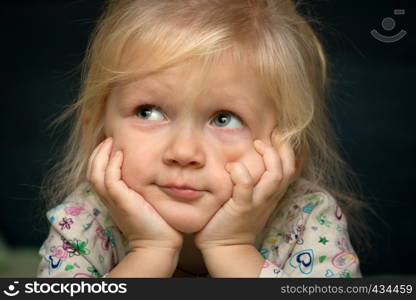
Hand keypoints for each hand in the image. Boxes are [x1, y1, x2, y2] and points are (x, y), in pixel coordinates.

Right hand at [87, 137, 182, 250]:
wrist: (158, 243)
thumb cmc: (156, 222)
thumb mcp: (144, 200)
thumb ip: (140, 186)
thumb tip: (151, 169)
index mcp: (112, 198)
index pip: (97, 174)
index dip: (100, 158)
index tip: (110, 144)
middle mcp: (109, 199)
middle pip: (91, 171)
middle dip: (97, 152)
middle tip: (108, 138)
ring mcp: (113, 200)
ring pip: (95, 173)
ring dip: (101, 155)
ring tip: (111, 141)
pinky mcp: (121, 201)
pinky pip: (110, 179)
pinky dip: (112, 164)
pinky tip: (121, 153)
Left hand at [194, 132, 296, 249]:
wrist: (225, 247)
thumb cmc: (233, 218)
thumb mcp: (250, 198)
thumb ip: (253, 180)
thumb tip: (246, 156)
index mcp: (272, 193)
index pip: (291, 169)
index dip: (290, 150)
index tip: (279, 133)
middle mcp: (269, 197)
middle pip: (288, 169)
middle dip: (284, 147)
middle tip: (272, 132)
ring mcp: (257, 202)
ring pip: (275, 176)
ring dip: (268, 156)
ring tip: (257, 143)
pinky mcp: (241, 208)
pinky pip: (246, 186)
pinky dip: (240, 173)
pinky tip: (232, 166)